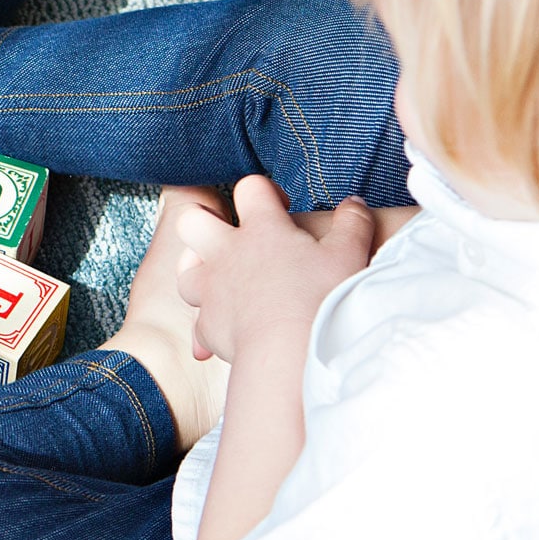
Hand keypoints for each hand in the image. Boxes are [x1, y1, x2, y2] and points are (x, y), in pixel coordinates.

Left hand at [176, 175, 374, 363]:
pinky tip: (220, 333)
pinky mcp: (207, 325)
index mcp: (262, 229)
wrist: (290, 351)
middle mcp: (227, 253)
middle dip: (204, 220)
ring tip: (220, 278)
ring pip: (184, 269)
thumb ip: (352, 223)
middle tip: (228, 233)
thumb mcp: (348, 254)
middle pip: (191, 220)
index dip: (263, 191)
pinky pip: (197, 322)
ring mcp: (211, 289)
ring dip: (197, 271)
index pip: (249, 188)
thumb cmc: (322, 298)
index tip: (281, 208)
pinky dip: (206, 326)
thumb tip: (354, 204)